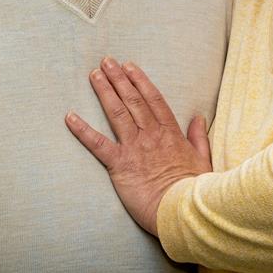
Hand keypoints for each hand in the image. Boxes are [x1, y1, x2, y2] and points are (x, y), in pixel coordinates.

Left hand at [66, 57, 211, 235]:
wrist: (183, 211)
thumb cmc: (194, 190)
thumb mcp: (203, 160)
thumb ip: (199, 137)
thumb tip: (198, 118)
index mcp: (170, 134)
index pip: (153, 100)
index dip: (140, 81)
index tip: (130, 67)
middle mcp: (151, 135)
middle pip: (133, 101)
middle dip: (119, 79)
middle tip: (107, 62)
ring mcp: (135, 148)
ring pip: (117, 114)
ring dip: (105, 92)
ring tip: (94, 75)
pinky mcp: (120, 165)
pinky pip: (98, 144)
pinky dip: (83, 130)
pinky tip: (70, 117)